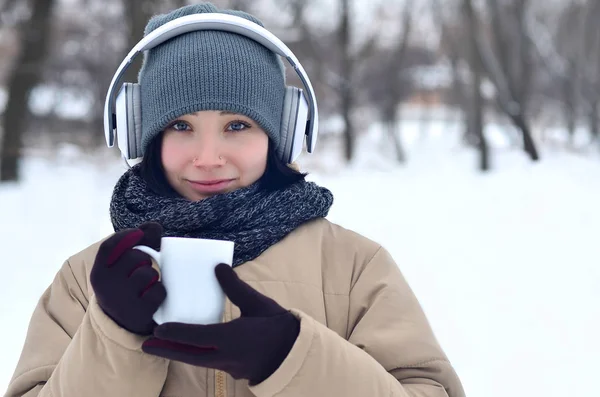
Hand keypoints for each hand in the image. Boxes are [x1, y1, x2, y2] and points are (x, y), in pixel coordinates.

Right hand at [90, 222, 165, 334]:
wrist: (122, 326)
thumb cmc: (125, 287)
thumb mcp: (122, 268)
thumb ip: (138, 243)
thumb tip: (154, 226)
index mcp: (99, 272)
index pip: (109, 246)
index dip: (125, 236)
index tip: (139, 234)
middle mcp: (106, 285)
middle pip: (135, 257)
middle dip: (145, 259)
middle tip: (143, 268)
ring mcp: (121, 300)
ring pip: (148, 273)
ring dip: (153, 277)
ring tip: (147, 285)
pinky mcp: (138, 313)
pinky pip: (158, 291)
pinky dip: (160, 292)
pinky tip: (152, 297)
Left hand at [142, 264, 299, 384]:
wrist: (296, 353)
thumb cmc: (279, 327)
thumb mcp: (258, 304)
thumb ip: (236, 287)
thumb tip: (218, 267)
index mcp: (232, 339)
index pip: (197, 338)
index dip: (177, 333)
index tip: (159, 328)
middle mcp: (227, 357)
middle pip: (190, 356)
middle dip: (166, 350)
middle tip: (145, 345)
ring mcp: (230, 366)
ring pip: (197, 361)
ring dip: (179, 353)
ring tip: (162, 345)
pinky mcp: (234, 369)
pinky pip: (209, 362)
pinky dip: (194, 355)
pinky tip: (190, 348)